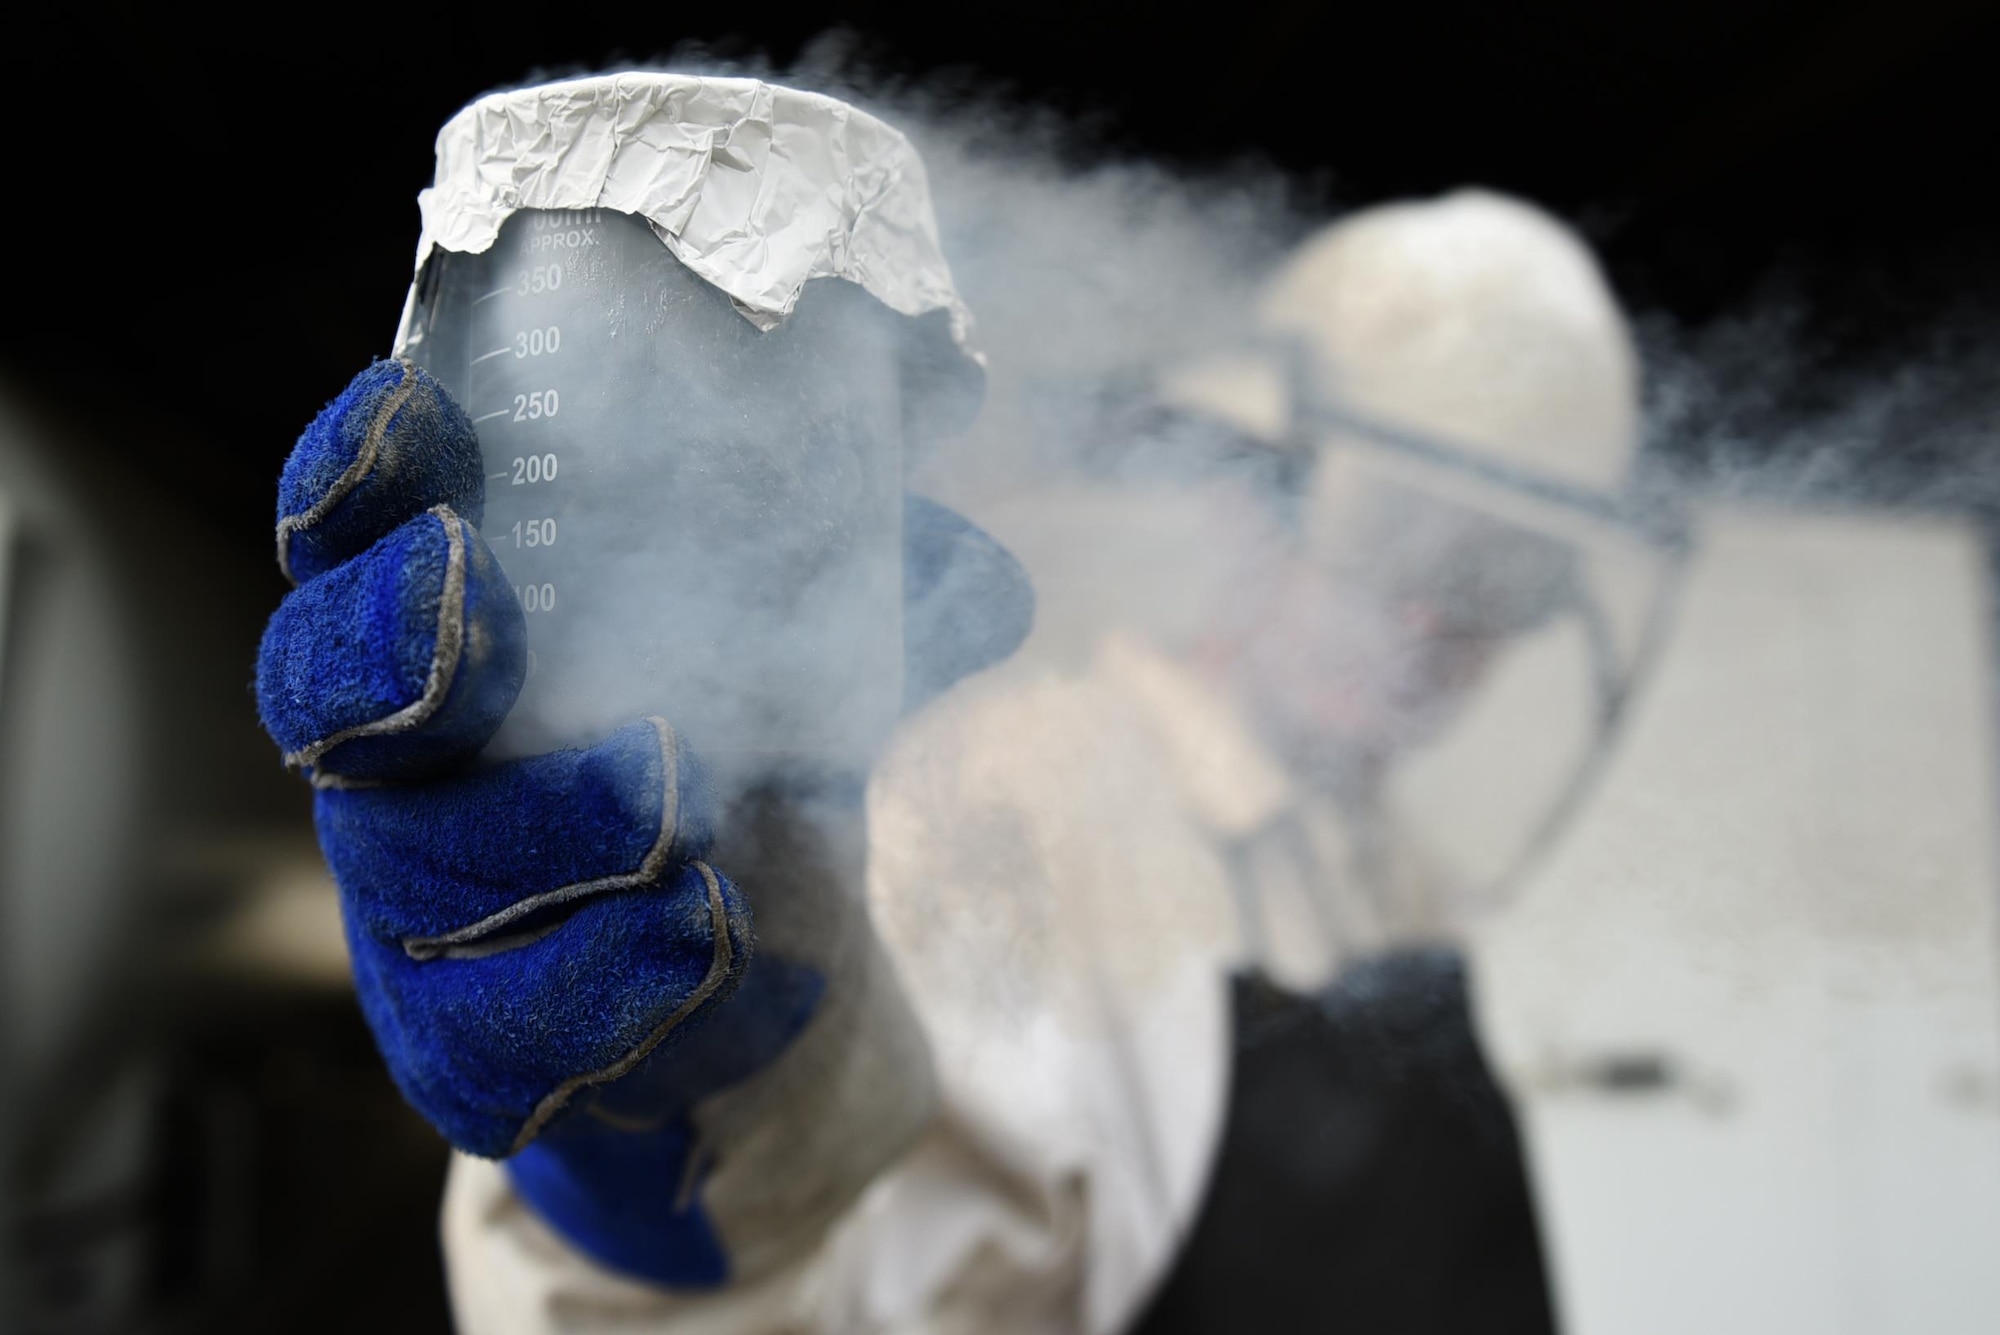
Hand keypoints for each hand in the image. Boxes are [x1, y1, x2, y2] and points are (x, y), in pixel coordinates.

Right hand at [255, 360, 1031, 1286]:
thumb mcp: (796, 649)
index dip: (360, 474)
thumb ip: (863, 574)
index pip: (349, 534)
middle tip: (481, 597)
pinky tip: (703, 925)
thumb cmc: (731, 758)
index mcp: (441, 629)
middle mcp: (394, 764)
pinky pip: (498, 1031)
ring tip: (672, 794)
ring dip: (541, 823)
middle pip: (327, 696)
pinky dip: (604, 977)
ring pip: (418, 872)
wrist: (727, 978)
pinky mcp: (469, 1048)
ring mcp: (413, 914)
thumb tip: (976, 502)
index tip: (426, 415)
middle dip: (395, 641)